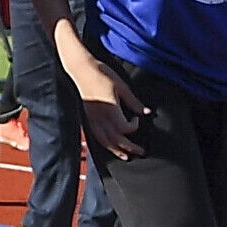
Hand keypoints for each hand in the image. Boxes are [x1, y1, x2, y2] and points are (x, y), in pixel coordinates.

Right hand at [60, 37, 146, 158]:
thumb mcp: (121, 86)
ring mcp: (92, 118)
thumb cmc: (102, 74)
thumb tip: (146, 112)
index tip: (137, 119)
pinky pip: (96, 135)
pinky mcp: (87, 117)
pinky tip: (109, 146)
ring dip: (115, 150)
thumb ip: (133, 101)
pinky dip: (104, 144)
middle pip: (115, 139)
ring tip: (125, 156)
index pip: (123, 128)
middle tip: (141, 152)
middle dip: (129, 147)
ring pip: (104, 141)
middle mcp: (100, 117)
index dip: (133, 127)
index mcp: (110, 109)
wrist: (81, 69)